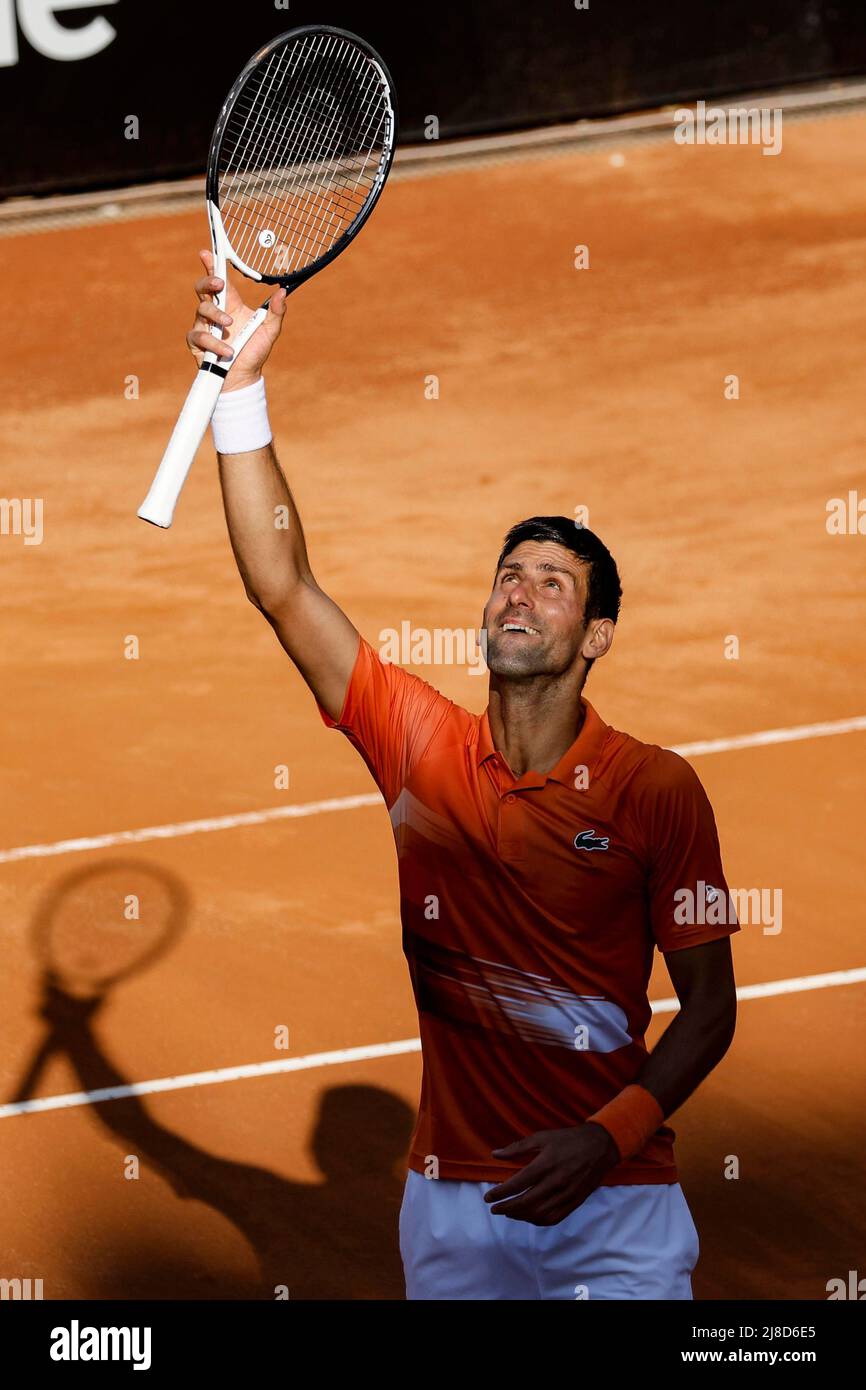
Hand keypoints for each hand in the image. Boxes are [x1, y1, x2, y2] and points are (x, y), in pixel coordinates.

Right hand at [187, 249, 287, 391]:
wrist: (243, 378)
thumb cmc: (254, 352)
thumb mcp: (269, 332)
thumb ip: (276, 313)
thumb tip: (283, 293)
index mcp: (231, 304)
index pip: (220, 280)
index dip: (212, 265)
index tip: (207, 253)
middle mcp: (215, 312)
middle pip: (203, 288)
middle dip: (208, 281)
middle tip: (219, 284)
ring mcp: (204, 325)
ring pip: (202, 309)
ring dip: (217, 316)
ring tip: (230, 327)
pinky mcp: (197, 342)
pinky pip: (199, 334)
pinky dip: (213, 342)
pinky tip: (226, 351)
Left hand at [484, 1122, 619, 1225]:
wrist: (599, 1147)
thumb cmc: (568, 1140)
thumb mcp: (542, 1137)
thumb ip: (517, 1147)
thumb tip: (494, 1154)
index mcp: (546, 1164)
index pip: (517, 1184)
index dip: (500, 1193)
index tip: (488, 1197)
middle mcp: (555, 1182)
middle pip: (525, 1203)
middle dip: (506, 1208)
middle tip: (494, 1208)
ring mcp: (566, 1195)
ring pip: (538, 1214)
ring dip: (520, 1216)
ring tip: (508, 1212)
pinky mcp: (574, 1202)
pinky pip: (553, 1218)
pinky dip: (537, 1221)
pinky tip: (528, 1216)